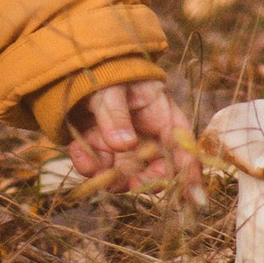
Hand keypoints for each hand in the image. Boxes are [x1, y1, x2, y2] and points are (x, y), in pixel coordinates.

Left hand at [65, 77, 202, 197]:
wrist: (74, 68)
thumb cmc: (106, 71)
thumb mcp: (112, 87)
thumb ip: (117, 114)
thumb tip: (125, 145)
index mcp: (163, 116)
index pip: (183, 147)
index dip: (189, 171)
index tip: (189, 194)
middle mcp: (147, 137)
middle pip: (156, 169)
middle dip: (145, 181)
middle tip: (134, 185)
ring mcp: (123, 147)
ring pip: (125, 175)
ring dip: (112, 178)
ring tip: (95, 169)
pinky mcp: (100, 151)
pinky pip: (97, 168)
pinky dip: (88, 166)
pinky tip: (78, 151)